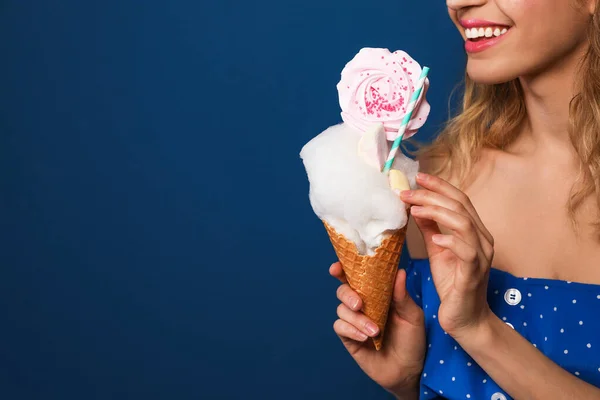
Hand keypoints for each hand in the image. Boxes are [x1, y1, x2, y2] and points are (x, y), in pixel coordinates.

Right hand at [330, 262, 424, 395]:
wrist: (410, 371)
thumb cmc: (413, 340)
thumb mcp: (412, 316)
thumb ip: (402, 295)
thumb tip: (398, 271)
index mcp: (377, 294)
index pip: (357, 277)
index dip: (344, 269)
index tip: (337, 268)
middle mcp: (363, 305)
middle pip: (343, 290)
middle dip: (347, 294)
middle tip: (360, 304)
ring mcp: (355, 322)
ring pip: (342, 310)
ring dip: (357, 319)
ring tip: (375, 331)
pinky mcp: (349, 338)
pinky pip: (340, 327)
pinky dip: (351, 330)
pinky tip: (366, 338)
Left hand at [399, 173, 494, 337]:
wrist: (465, 319)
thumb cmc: (453, 285)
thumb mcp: (437, 252)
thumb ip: (431, 229)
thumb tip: (417, 207)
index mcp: (473, 232)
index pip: (459, 199)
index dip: (440, 186)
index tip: (417, 177)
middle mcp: (482, 239)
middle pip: (460, 206)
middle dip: (432, 195)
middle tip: (406, 192)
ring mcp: (480, 256)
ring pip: (464, 223)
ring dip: (437, 212)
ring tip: (415, 210)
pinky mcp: (474, 273)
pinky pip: (466, 251)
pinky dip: (450, 240)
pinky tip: (435, 238)